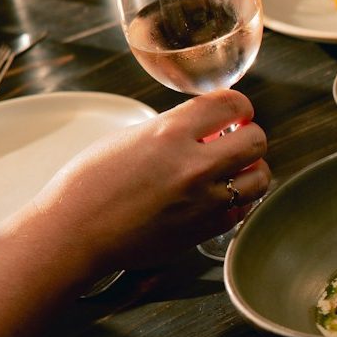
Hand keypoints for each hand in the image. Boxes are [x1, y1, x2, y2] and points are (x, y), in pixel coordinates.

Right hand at [27, 90, 268, 273]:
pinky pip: (243, 207)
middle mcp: (194, 166)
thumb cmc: (90, 184)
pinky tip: (219, 195)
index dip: (237, 106)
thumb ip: (172, 130)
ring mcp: (204, 201)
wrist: (76, 232)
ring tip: (232, 169)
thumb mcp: (130, 139)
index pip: (231, 104)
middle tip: (235, 140)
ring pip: (260, 177)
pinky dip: (238, 199)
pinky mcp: (207, 229)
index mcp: (169, 133)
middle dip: (249, 136)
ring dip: (251, 169)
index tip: (234, 112)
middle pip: (256, 140)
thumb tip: (204, 127)